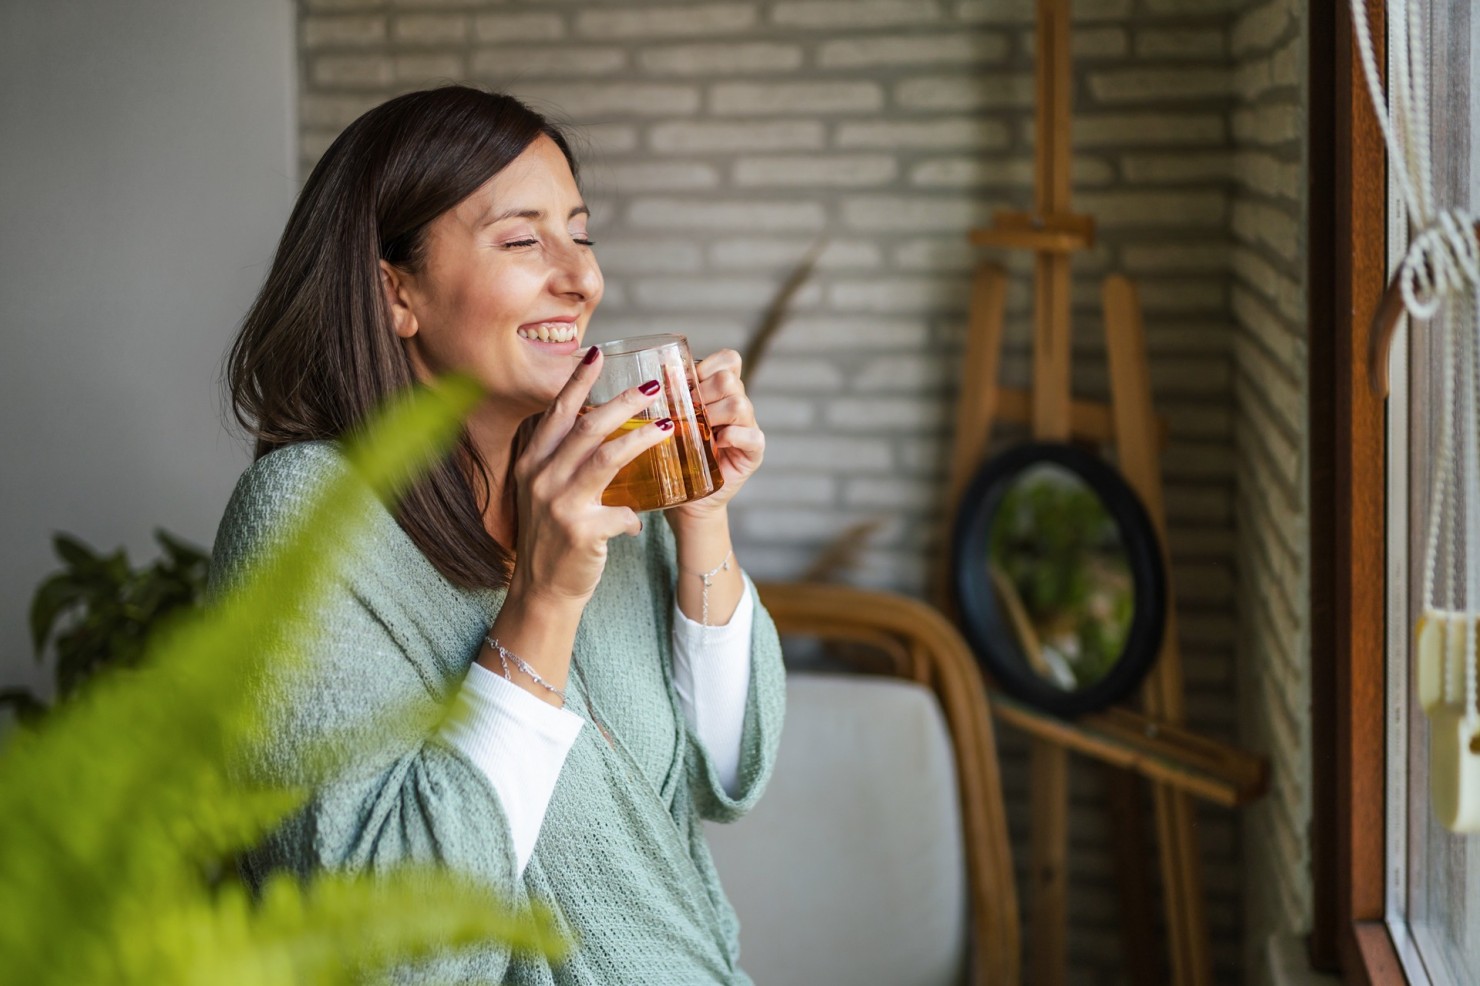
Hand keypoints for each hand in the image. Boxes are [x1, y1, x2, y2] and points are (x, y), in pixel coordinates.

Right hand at [508, 347, 673, 606]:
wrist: (542, 590)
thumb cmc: (552, 537)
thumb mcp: (547, 492)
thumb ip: (566, 461)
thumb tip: (605, 428)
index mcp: (532, 462)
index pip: (557, 412)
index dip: (578, 381)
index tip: (596, 354)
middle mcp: (541, 477)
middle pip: (587, 427)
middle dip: (622, 401)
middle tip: (653, 386)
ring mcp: (559, 504)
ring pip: (606, 457)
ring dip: (641, 438)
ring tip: (668, 425)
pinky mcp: (580, 531)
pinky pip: (621, 512)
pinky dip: (634, 515)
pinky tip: (641, 518)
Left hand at [669, 349, 763, 526]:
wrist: (686, 497)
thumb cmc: (676, 455)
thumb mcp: (670, 420)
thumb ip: (672, 395)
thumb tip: (663, 369)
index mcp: (721, 391)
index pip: (729, 359)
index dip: (707, 366)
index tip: (686, 385)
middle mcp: (738, 405)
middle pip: (729, 380)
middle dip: (702, 394)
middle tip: (686, 414)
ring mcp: (748, 428)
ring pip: (739, 404)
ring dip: (713, 415)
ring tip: (698, 431)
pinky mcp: (753, 453)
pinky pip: (753, 436)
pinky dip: (733, 437)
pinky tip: (717, 444)